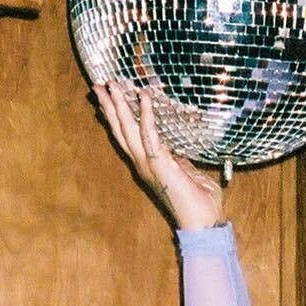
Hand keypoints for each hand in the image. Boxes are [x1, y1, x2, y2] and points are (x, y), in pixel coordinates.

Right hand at [94, 82, 223, 230]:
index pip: (127, 137)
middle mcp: (143, 164)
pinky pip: (150, 135)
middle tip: (100, 84)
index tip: (109, 97)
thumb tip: (178, 152)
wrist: (205, 221)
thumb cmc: (200, 201)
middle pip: (121, 130)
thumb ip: (179, 161)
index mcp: (148, 165)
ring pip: (128, 130)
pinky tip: (144, 97)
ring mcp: (149, 165)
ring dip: (119, 106)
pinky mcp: (160, 164)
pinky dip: (146, 115)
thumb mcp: (187, 173)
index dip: (117, 116)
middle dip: (110, 106)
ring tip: (112, 84)